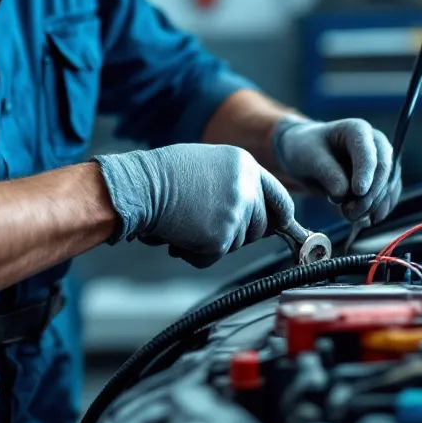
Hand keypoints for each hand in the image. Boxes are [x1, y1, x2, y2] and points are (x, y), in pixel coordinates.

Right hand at [94, 144, 294, 267]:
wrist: (140, 186)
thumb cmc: (163, 175)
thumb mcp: (208, 166)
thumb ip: (235, 184)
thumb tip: (254, 212)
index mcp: (245, 165)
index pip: (278, 196)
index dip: (279, 215)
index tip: (281, 226)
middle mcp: (246, 187)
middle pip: (260, 227)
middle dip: (237, 233)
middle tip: (206, 224)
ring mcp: (236, 213)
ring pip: (236, 244)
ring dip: (211, 242)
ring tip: (186, 221)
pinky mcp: (220, 238)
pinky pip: (214, 257)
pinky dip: (195, 253)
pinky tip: (179, 234)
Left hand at [273, 116, 401, 223]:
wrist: (308, 156)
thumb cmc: (306, 150)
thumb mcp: (309, 158)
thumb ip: (327, 173)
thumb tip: (343, 194)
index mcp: (357, 130)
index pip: (368, 153)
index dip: (365, 173)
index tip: (358, 192)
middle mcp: (375, 143)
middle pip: (383, 171)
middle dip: (369, 195)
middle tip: (350, 213)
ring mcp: (381, 161)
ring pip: (388, 186)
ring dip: (373, 206)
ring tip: (350, 217)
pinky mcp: (382, 179)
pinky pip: (388, 196)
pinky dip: (379, 210)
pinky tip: (367, 221)